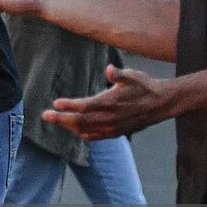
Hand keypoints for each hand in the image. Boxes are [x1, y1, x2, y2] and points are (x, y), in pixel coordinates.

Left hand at [42, 65, 174, 139]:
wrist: (162, 104)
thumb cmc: (145, 86)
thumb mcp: (132, 75)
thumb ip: (118, 74)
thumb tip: (109, 69)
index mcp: (111, 103)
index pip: (84, 106)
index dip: (69, 106)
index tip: (55, 103)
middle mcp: (110, 118)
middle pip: (80, 121)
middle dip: (61, 119)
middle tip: (44, 116)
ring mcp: (113, 127)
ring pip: (86, 130)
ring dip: (69, 126)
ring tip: (56, 121)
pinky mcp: (117, 132)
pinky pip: (97, 136)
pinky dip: (84, 133)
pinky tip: (77, 131)